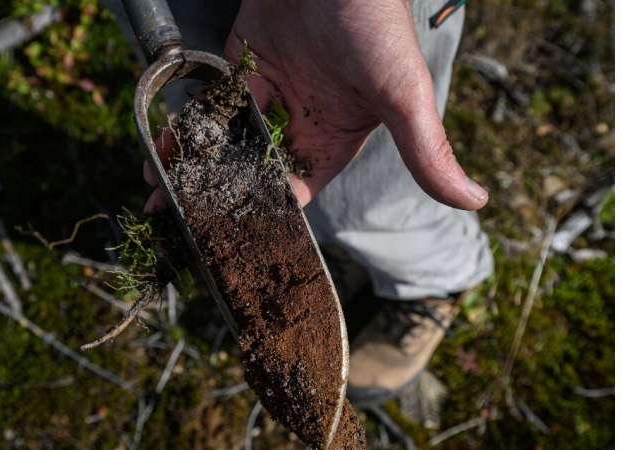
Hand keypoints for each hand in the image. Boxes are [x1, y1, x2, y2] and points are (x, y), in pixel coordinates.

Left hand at [145, 0, 487, 210]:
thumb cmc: (375, 24)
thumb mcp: (404, 95)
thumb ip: (428, 151)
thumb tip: (477, 202)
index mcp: (335, 138)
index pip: (297, 190)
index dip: (266, 214)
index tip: (232, 237)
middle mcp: (300, 120)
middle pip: (253, 171)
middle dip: (221, 197)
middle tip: (183, 225)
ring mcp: (268, 92)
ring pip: (227, 141)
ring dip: (197, 167)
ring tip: (162, 197)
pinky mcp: (240, 64)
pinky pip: (212, 103)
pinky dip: (190, 125)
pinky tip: (165, 149)